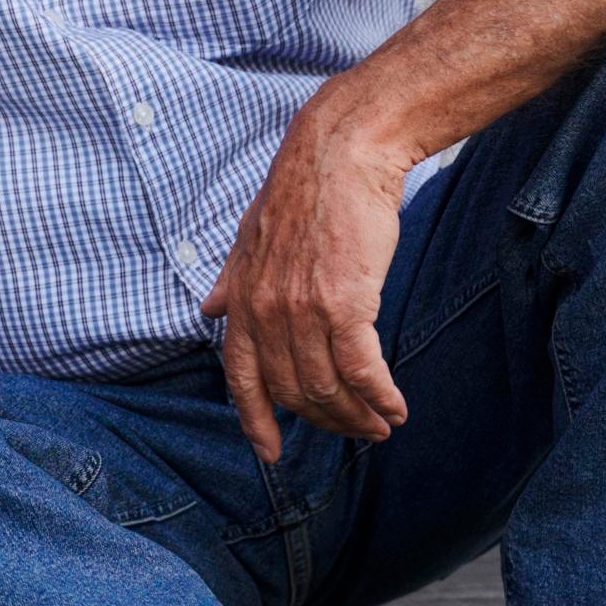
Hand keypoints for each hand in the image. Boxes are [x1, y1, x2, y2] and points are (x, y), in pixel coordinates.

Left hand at [200, 102, 415, 461]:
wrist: (342, 153)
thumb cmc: (304, 191)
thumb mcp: (251, 236)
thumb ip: (232, 280)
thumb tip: (208, 310)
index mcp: (242, 300)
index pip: (240, 378)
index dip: (255, 421)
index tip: (271, 453)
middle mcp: (265, 312)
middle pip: (293, 392)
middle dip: (326, 421)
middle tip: (356, 430)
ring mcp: (302, 310)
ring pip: (328, 388)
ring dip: (358, 416)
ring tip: (382, 425)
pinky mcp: (345, 304)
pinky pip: (361, 371)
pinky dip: (380, 396)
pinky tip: (396, 407)